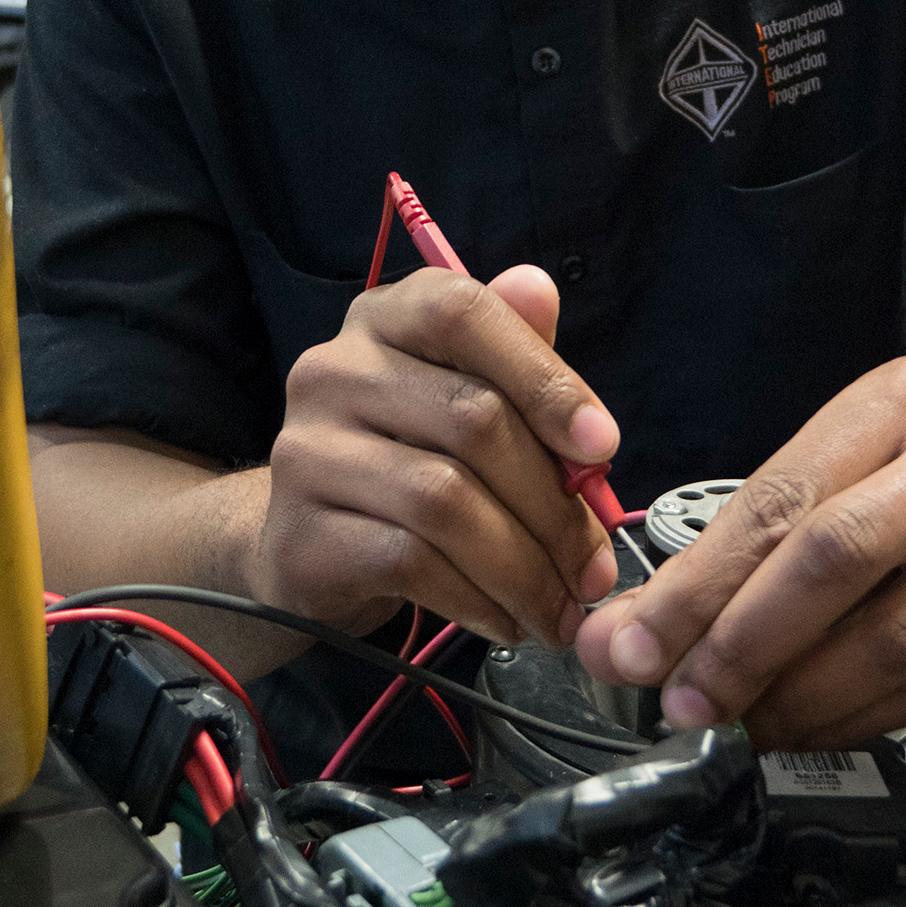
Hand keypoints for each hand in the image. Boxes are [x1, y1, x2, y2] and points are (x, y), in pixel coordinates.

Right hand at [248, 265, 619, 649]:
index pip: (462, 311)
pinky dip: (476, 598)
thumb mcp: (465, 397)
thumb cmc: (409, 460)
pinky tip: (505, 618)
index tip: (604, 447)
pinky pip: (411, 562)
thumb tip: (540, 288)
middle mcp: (333, 370)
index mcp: (385, 319)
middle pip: (472, 419)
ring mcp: (308, 452)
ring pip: (445, 501)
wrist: (308, 544)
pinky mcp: (301, 534)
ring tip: (559, 608)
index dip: (542, 375)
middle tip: (595, 569)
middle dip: (553, 506)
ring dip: (523, 568)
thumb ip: (512, 356)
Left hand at [576, 357, 905, 745]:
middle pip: (837, 561)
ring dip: (801, 701)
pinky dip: (866, 721)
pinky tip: (821, 729)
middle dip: (743, 648)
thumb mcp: (835, 485)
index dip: (697, 589)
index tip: (635, 653)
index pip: (779, 501)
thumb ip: (731, 557)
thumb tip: (618, 640)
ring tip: (747, 728)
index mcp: (903, 398)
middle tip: (687, 706)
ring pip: (894, 640)